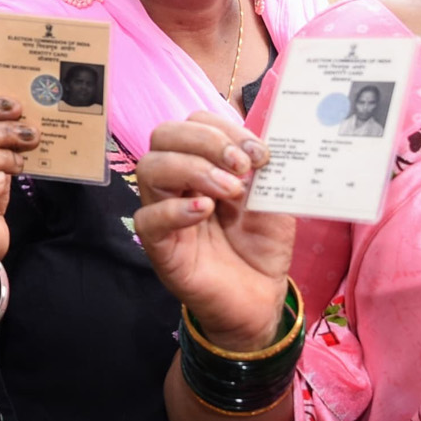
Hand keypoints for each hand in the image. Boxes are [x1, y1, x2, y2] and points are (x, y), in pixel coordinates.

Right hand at [134, 113, 293, 351]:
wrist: (261, 298)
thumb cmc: (261, 245)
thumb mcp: (274, 199)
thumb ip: (267, 171)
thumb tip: (267, 143)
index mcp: (204, 163)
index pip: (195, 123)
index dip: (225, 129)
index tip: (259, 154)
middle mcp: (178, 182)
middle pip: (164, 135)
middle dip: (205, 141)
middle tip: (241, 167)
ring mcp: (164, 212)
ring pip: (149, 168)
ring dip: (193, 169)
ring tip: (229, 191)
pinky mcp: (160, 247)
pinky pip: (147, 219)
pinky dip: (174, 209)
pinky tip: (205, 211)